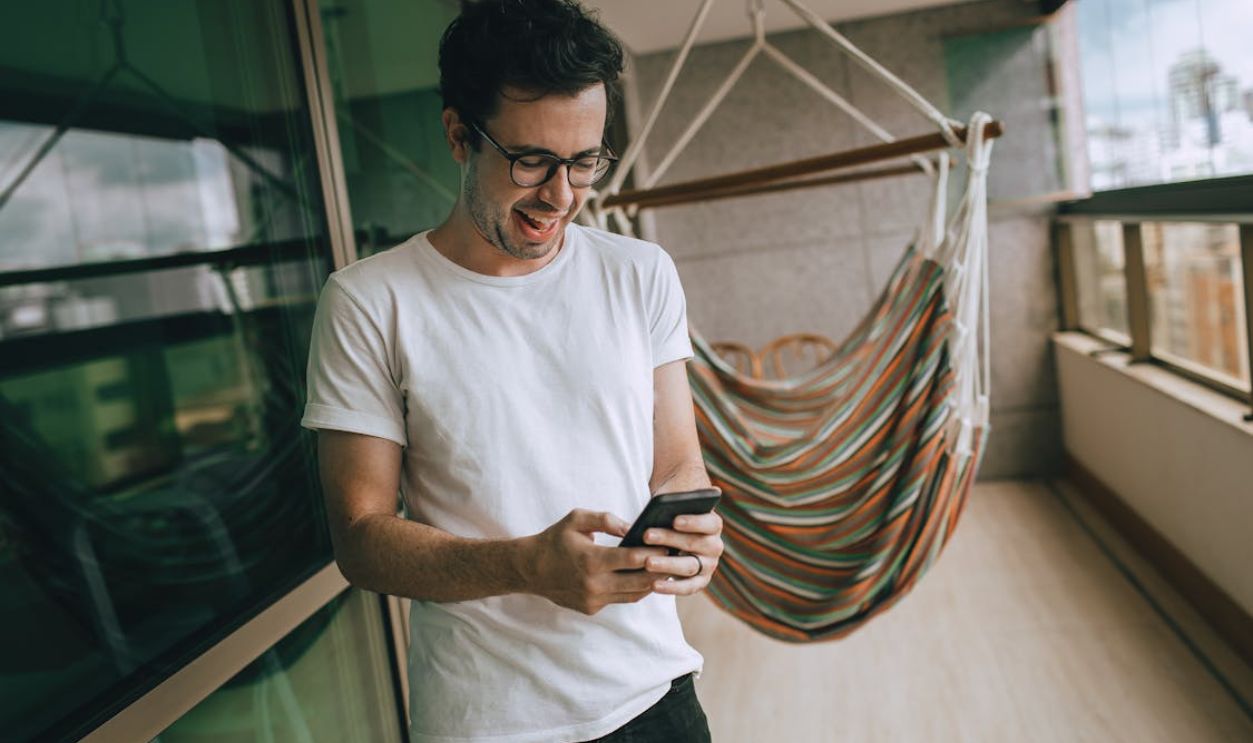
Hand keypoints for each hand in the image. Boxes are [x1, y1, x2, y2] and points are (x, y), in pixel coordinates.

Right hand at [524, 509, 667, 614]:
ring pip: (633, 595)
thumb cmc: (555, 539)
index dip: (654, 553)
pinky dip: (634, 590)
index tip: (670, 545)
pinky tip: (644, 579)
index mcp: (591, 560)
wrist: (530, 569)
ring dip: (651, 584)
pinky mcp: (591, 608)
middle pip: (639, 581)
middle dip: (660, 571)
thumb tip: (632, 527)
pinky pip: (620, 600)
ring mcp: (593, 599)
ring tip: (665, 570)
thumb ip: (606, 519)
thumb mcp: (577, 519)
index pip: (632, 559)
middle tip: (677, 560)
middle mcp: (594, 584)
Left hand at [640, 510, 723, 595]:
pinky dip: (671, 588)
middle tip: (646, 535)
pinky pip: (688, 587)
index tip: (675, 521)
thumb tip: (654, 512)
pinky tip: (654, 585)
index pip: (710, 523)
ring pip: (690, 566)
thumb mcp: (672, 509)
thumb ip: (670, 506)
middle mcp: (715, 546)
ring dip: (668, 564)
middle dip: (669, 539)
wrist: (674, 540)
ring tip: (648, 562)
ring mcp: (709, 566)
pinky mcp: (700, 582)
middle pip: (695, 543)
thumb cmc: (671, 519)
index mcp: (713, 525)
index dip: (694, 522)